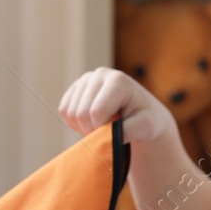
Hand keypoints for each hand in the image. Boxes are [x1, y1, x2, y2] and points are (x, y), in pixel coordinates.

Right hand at [57, 67, 175, 144]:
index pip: (96, 112)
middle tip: (108, 132)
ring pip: (69, 112)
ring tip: (103, 126)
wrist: (143, 114)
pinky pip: (64, 111)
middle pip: (80, 112)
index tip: (115, 134)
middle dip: (92, 130)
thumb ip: (129, 130)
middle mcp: (100, 74)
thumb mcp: (146, 126)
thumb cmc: (147, 120)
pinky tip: (93, 122)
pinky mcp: (76, 88)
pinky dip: (75, 123)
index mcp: (118, 80)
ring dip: (83, 127)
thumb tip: (107, 135)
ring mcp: (86, 79)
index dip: (101, 130)